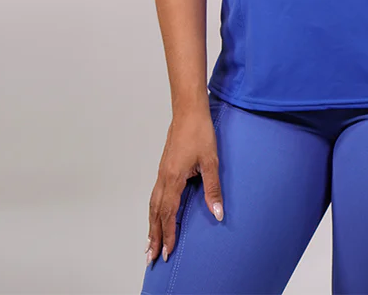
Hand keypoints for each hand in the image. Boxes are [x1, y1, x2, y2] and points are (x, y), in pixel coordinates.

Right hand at [146, 103, 223, 267]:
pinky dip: (153, 210)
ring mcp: (162, 171)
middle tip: (150, 257)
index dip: (168, 234)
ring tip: (149, 242)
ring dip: (151, 225)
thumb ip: (213, 189)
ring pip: (152, 204)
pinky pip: (155, 194)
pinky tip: (156, 214)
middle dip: (154, 236)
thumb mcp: (211, 162)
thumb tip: (217, 212)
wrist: (188, 110)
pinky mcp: (164, 166)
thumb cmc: (200, 132)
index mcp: (173, 178)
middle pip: (155, 213)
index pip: (168, 213)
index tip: (167, 252)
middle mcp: (164, 177)